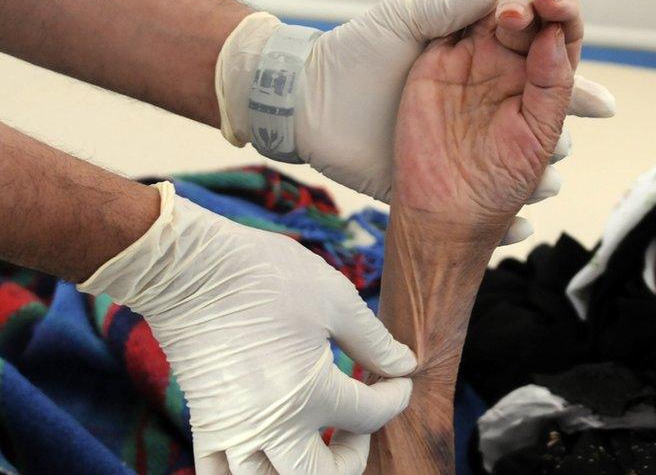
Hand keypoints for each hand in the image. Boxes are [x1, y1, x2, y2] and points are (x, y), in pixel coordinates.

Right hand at [78, 183, 415, 473]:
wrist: (187, 267)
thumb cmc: (264, 276)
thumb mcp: (334, 298)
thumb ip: (373, 341)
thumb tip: (403, 365)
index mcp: (309, 393)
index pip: (371, 416)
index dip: (396, 397)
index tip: (398, 378)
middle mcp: (270, 425)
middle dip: (355, 455)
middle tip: (360, 419)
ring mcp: (232, 431)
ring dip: (304, 470)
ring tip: (318, 437)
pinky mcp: (205, 424)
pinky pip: (222, 474)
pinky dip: (251, 471)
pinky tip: (272, 446)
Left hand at [216, 0, 613, 244]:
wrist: (310, 108)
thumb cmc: (352, 56)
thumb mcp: (399, 19)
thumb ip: (449, 4)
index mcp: (470, 45)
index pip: (528, 35)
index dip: (553, 27)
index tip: (561, 16)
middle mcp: (479, 83)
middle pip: (542, 90)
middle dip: (568, 93)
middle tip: (582, 90)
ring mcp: (468, 124)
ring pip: (532, 142)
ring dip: (552, 155)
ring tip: (557, 160)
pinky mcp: (448, 161)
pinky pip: (494, 186)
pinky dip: (517, 209)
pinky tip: (524, 217)